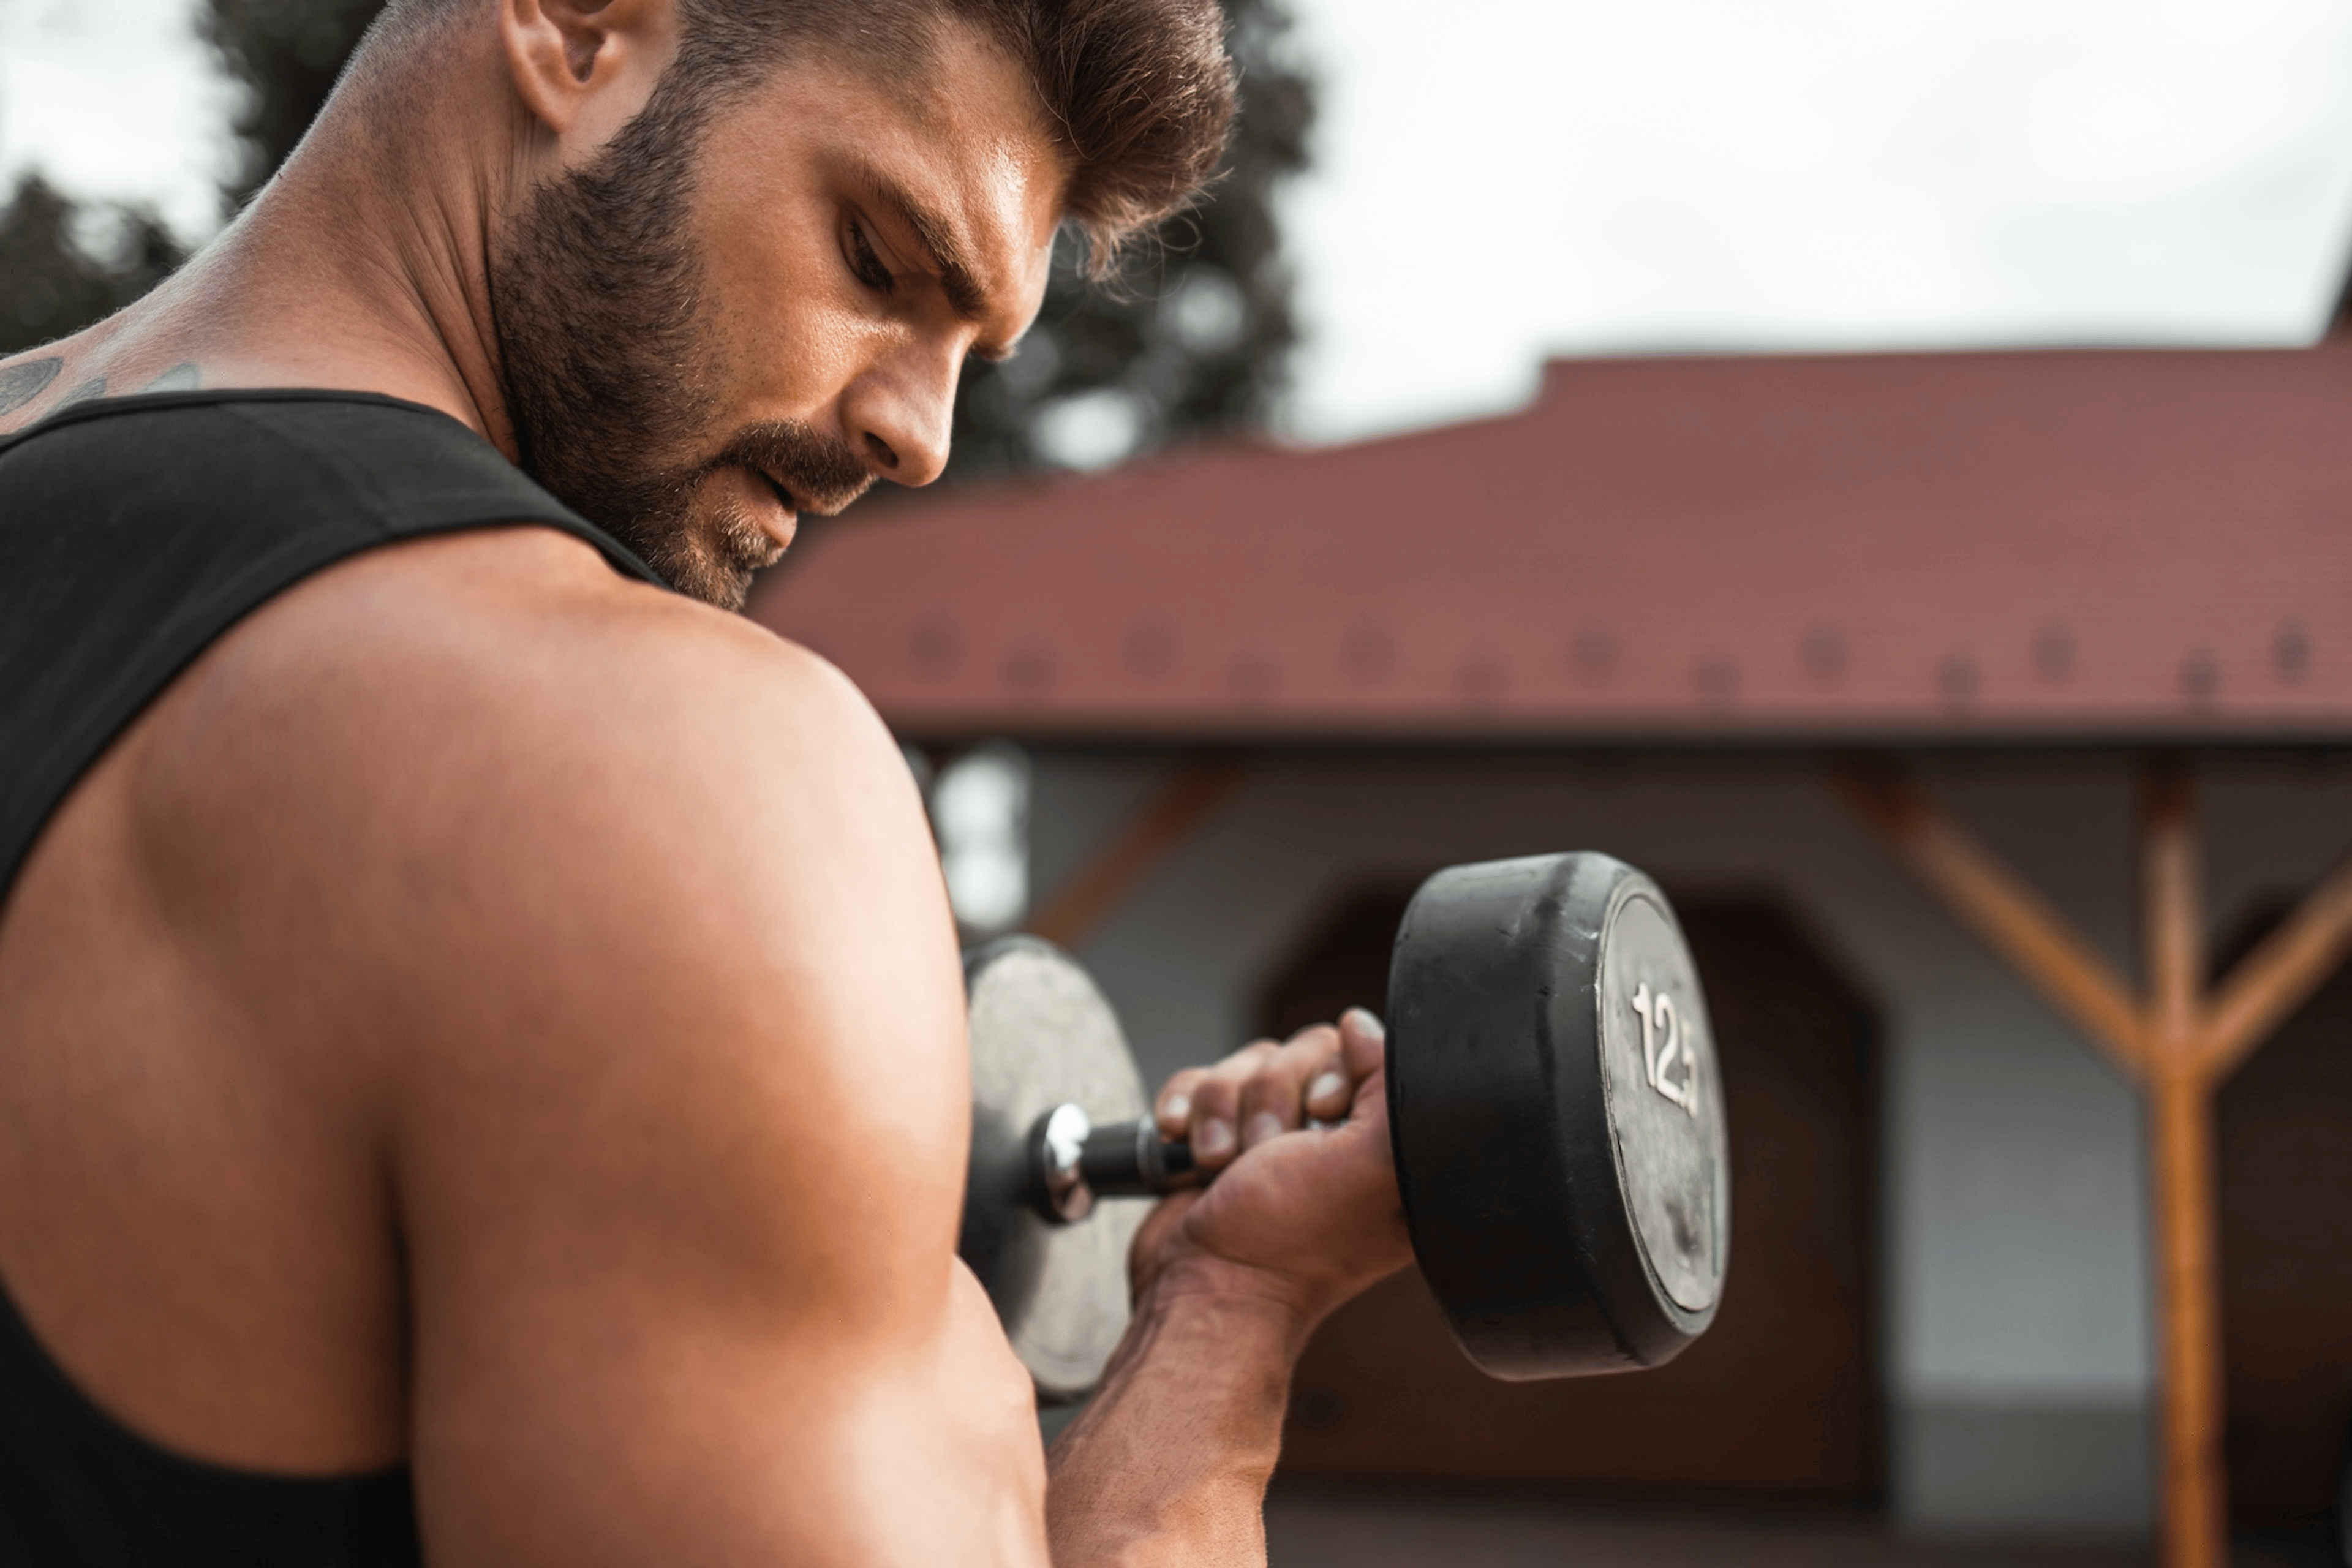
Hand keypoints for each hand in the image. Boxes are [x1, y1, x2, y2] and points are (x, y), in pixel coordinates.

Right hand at [1128, 1009, 1412, 1331]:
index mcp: (1380, 1148)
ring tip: (1221, 1166)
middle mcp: (1331, 1140)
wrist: (1203, 1290)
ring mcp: (1269, 1140)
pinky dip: (1186, 1110)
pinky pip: (1198, 1083)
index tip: (1323, 1117)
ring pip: (1245, 1065)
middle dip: (1271, 1100)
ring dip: (1222, 1112)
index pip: (1359, 1055)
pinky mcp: (1215, 1138)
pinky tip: (1186, 1151)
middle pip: (1297, 1052)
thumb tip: (1362, 1025)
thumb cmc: (1287, 1244)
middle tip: (1269, 1155)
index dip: (1332, 1075)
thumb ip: (1385, 1084)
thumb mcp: (1366, 1164)